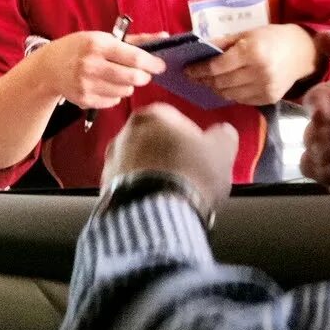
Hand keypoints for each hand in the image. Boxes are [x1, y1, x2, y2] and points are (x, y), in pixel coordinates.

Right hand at [34, 31, 165, 109]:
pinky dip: (115, 94)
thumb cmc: (80, 48)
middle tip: (143, 73)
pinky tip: (105, 84)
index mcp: (97, 44)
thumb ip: (135, 40)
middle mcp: (91, 65)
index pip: (134, 58)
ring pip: (125, 91)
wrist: (49, 67)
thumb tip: (164, 37)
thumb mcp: (103, 37)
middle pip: (132, 78)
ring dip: (128, 85)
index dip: (152, 63)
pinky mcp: (85, 99)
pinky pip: (113, 101)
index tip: (160, 65)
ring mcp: (87, 84)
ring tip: (118, 76)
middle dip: (143, 77)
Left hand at [102, 103, 238, 219]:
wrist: (157, 214)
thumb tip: (223, 133)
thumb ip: (223, 135)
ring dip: (155, 174)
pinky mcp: (105, 189)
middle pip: (153, 140)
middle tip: (189, 173)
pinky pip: (129, 186)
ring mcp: (111, 162)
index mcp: (151, 115)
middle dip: (169, 154)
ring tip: (174, 193)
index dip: (191, 136)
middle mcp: (124, 133)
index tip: (201, 153)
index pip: (174, 118)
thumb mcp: (221, 150)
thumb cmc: (191, 174)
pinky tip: (158, 203)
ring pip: (139, 163)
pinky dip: (142, 192)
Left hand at [184, 23, 318, 104]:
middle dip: (204, 80)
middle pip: (221, 82)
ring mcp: (264, 88)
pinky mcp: (268, 99)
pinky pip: (241, 100)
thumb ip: (222, 43)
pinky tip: (225, 87)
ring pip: (229, 94)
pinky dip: (230, 94)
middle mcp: (258, 72)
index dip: (199, 70)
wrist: (302, 53)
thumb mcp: (247, 33)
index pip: (217, 66)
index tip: (187, 70)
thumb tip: (198, 50)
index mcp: (252, 52)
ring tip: (208, 82)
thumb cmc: (271, 38)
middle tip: (194, 77)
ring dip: (215, 89)